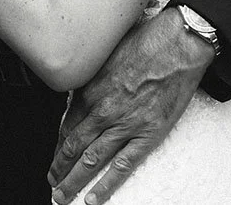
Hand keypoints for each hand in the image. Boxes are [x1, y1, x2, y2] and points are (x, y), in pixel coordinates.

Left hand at [48, 8, 214, 204]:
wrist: (178, 43)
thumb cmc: (147, 41)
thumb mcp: (109, 54)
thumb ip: (95, 77)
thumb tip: (86, 90)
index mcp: (92, 89)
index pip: (67, 125)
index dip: (59, 144)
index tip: (56, 154)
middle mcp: (103, 110)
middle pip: (73, 146)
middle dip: (59, 167)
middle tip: (52, 182)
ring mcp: (124, 124)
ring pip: (91, 160)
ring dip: (73, 181)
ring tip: (62, 196)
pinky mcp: (147, 134)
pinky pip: (122, 166)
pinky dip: (105, 185)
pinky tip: (93, 198)